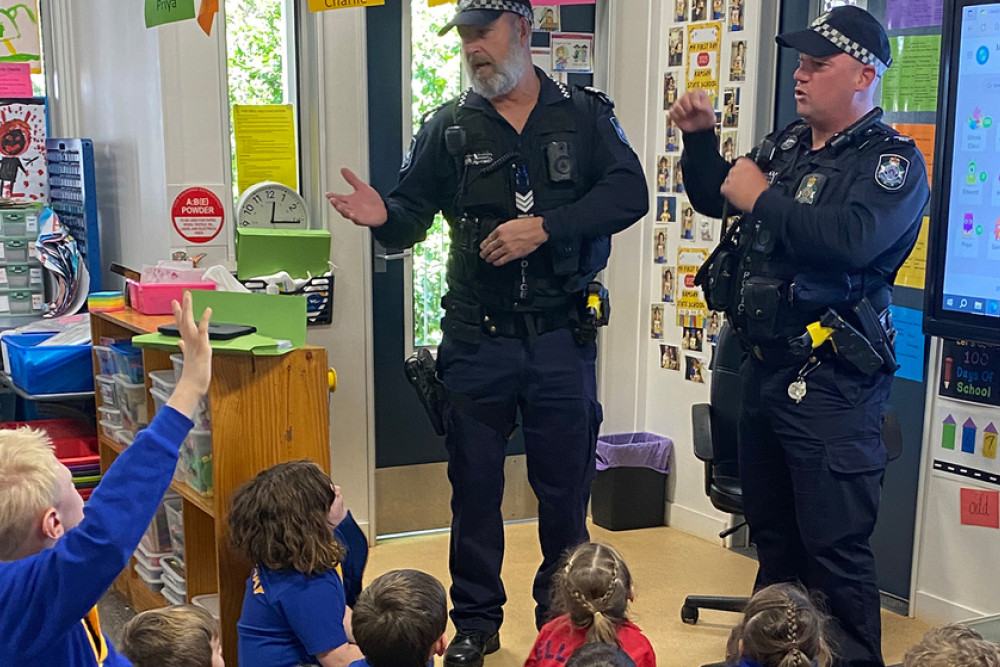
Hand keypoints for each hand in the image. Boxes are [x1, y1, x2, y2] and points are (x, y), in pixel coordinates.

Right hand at [166, 291, 211, 418]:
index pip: (181, 327)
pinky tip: (208, 310)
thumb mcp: (189, 360)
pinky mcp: (202, 347)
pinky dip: (205, 319)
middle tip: (178, 297)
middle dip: (181, 308)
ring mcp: (194, 344)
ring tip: (187, 296)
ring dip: (188, 308)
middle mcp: (189, 342)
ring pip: (189, 322)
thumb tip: (180, 342)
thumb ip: (184, 349)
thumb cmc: (192, 377)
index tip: (176, 305)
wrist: (191, 387)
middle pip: (183, 322)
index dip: (178, 315)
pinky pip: (203, 330)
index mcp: (187, 345)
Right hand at [325, 168, 387, 227]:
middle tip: (332, 199)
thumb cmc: (371, 200)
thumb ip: (352, 179)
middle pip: (340, 205)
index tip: (328, 194)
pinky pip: (356, 219)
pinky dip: (353, 217)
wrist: (383, 209)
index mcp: (349, 200)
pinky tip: (351, 214)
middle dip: (335, 203)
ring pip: (346, 213)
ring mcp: (355, 214)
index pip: (338, 197)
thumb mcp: (361, 187)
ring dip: (342, 210)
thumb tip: (343, 169)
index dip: (332, 196)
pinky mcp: (362, 219)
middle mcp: (350, 207)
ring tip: (338, 206)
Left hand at [479, 216, 548, 265]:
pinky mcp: (513, 254)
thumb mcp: (511, 223)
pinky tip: (495, 263)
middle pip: (489, 247)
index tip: (483, 246)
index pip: (488, 238)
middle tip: (482, 254)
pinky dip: (497, 262)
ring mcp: (507, 247)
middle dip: (484, 252)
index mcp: (501, 230)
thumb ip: (503, 230)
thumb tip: (498, 235)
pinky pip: (502, 260)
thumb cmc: (528, 225)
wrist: (537, 230)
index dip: (484, 244)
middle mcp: (502, 239)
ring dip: (489, 258)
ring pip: (494, 255)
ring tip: (487, 259)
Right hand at [669, 91, 716, 133]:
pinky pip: (672, 112)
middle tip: (692, 113)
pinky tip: (682, 119)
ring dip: (683, 113)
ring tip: (688, 116)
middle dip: (689, 108)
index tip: (698, 109)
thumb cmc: (705, 118)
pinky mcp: (674, 111)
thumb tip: (696, 104)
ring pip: (676, 105)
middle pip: (683, 98)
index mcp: (697, 94)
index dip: (695, 102)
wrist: (700, 128)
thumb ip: (704, 105)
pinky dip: (677, 117)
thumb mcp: (709, 111)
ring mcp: (679, 103)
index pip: (692, 94)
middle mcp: (687, 97)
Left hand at [720, 157, 768, 211]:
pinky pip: (724, 189)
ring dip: (732, 184)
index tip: (744, 173)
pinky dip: (727, 192)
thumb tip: (748, 173)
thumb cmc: (763, 189)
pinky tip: (735, 195)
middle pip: (733, 171)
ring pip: (728, 180)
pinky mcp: (726, 188)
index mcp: (746, 163)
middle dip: (737, 177)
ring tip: (740, 191)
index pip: (740, 162)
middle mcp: (737, 169)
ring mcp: (730, 178)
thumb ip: (751, 171)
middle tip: (743, 184)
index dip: (742, 169)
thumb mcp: (760, 174)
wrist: (760, 199)